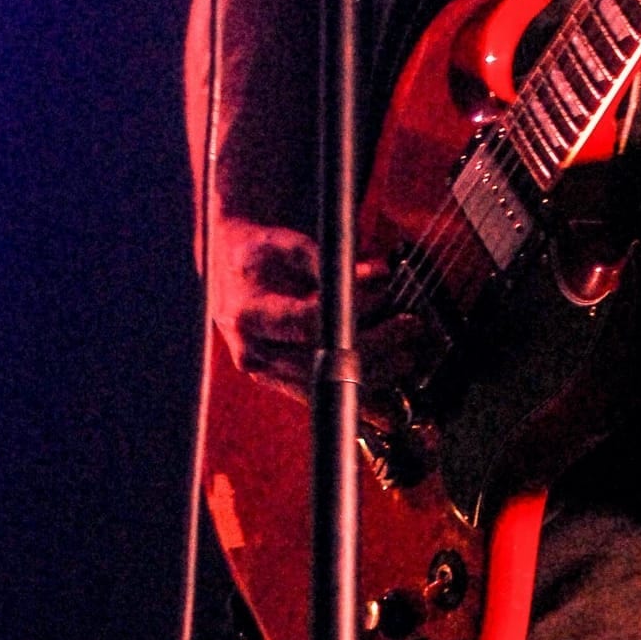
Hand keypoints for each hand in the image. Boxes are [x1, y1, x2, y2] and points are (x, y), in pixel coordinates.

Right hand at [210, 218, 426, 409]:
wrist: (230, 273)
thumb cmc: (259, 254)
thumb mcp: (284, 243)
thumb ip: (327, 259)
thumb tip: (377, 273)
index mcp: (249, 316)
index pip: (307, 321)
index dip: (351, 310)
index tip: (384, 295)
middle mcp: (255, 352)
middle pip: (321, 359)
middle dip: (373, 346)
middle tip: (410, 325)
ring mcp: (267, 373)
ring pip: (325, 386)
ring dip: (373, 375)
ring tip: (408, 356)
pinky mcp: (282, 382)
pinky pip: (323, 396)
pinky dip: (356, 396)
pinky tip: (388, 393)